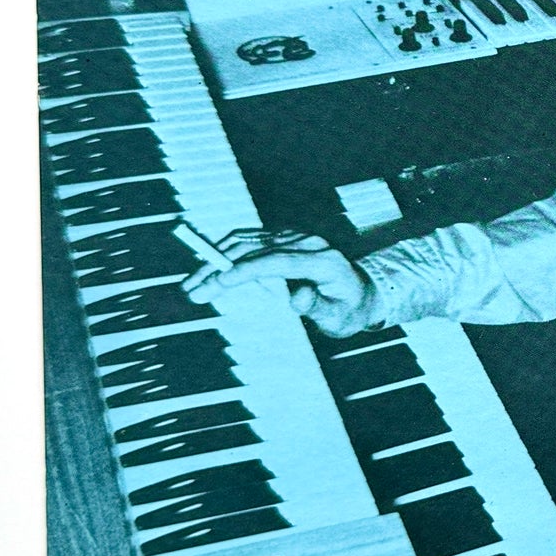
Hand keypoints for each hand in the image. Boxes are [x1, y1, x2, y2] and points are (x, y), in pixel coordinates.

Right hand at [183, 230, 378, 336]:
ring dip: (216, 260)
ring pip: (248, 241)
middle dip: (221, 269)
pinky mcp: (285, 239)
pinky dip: (226, 252)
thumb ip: (317, 307)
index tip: (219, 283)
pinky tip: (208, 268)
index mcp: (324, 262)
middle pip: (257, 250)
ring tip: (192, 284)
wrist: (362, 293)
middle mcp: (310, 243)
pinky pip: (250, 241)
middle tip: (193, 291)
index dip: (247, 270)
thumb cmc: (348, 310)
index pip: (278, 261)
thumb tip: (297, 298)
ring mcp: (297, 238)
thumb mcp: (338, 318)